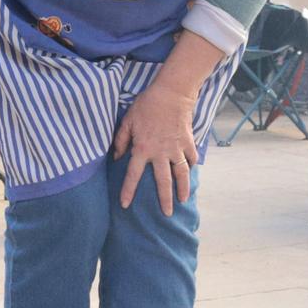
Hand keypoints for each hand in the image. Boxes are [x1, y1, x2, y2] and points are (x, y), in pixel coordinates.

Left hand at [112, 82, 200, 214]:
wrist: (171, 93)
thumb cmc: (146, 106)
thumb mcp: (127, 121)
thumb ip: (120, 140)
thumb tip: (116, 157)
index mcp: (142, 149)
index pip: (133, 175)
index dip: (128, 191)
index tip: (126, 205)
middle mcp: (160, 153)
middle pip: (163, 182)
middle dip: (164, 200)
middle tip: (167, 214)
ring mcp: (176, 149)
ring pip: (181, 174)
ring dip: (183, 189)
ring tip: (183, 200)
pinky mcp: (188, 142)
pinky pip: (191, 158)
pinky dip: (191, 166)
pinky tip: (190, 173)